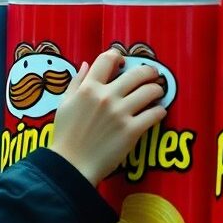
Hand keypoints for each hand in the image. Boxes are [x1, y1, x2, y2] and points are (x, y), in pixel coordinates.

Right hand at [48, 50, 166, 184]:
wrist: (71, 165)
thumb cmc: (65, 136)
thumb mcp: (64, 104)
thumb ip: (76, 83)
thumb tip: (86, 65)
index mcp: (88, 88)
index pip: (107, 60)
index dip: (117, 56)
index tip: (122, 62)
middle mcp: (106, 97)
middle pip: (136, 73)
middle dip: (148, 71)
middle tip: (152, 74)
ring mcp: (120, 113)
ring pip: (150, 91)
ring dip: (157, 90)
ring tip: (157, 92)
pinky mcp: (132, 131)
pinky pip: (154, 114)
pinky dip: (159, 111)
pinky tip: (158, 112)